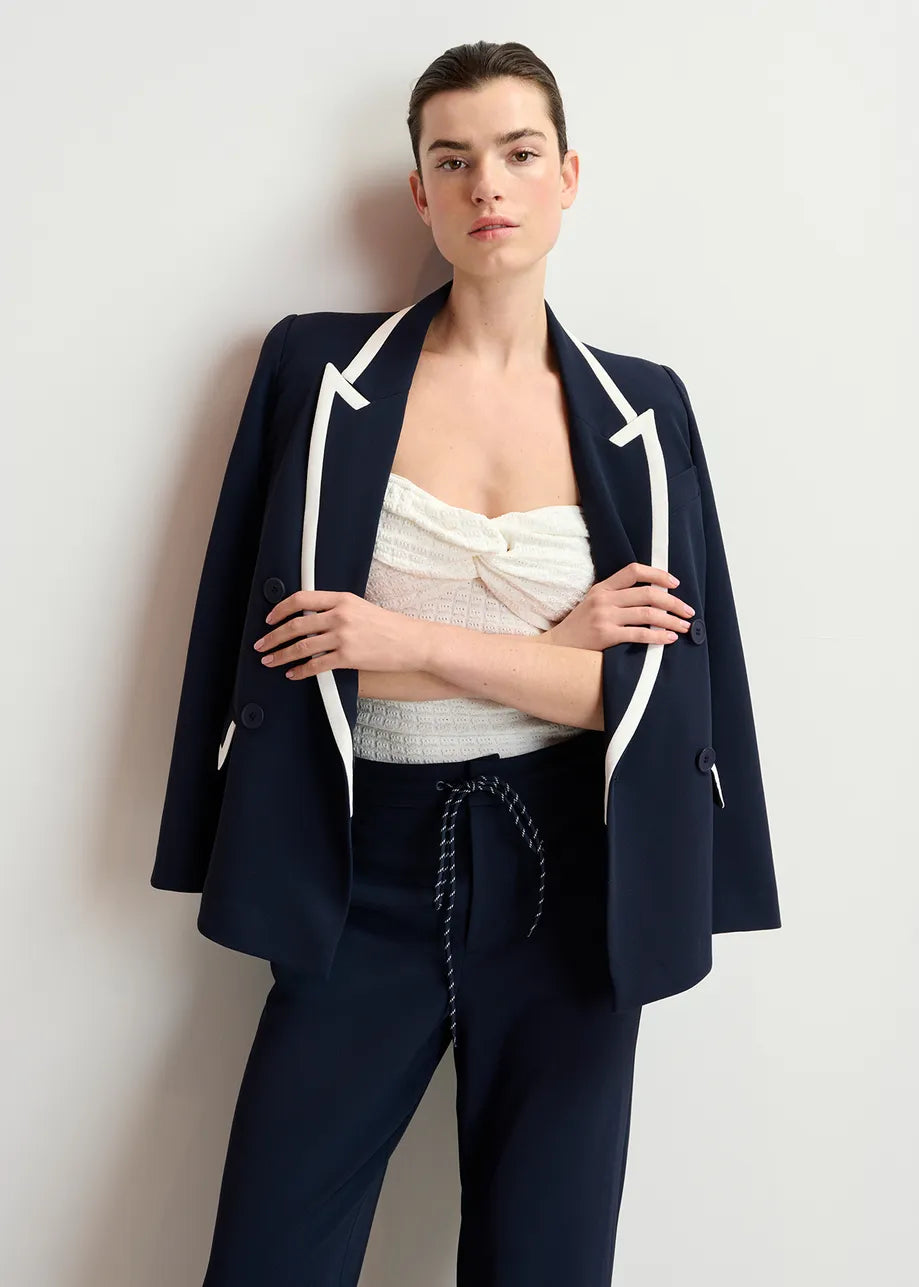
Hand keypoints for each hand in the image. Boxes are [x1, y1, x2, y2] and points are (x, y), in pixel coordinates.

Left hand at [253, 590, 427, 679]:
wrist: (413, 642)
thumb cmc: (389, 626)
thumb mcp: (361, 607)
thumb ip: (336, 609)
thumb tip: (309, 618)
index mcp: (342, 599)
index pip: (302, 599)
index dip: (280, 609)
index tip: (270, 619)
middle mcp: (340, 616)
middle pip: (296, 625)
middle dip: (273, 636)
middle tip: (261, 645)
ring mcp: (343, 637)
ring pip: (302, 646)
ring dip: (281, 655)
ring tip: (270, 660)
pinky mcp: (348, 657)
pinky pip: (316, 665)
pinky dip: (301, 671)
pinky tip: (293, 673)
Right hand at [542, 563, 694, 649]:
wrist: (556, 649)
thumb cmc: (578, 629)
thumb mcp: (592, 605)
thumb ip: (615, 598)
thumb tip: (651, 598)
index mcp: (601, 588)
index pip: (634, 570)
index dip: (658, 574)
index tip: (675, 583)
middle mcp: (603, 599)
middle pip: (648, 594)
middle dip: (674, 602)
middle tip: (688, 611)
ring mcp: (604, 617)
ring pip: (648, 614)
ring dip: (671, 620)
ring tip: (684, 626)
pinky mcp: (605, 636)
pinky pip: (639, 634)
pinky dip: (658, 636)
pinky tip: (670, 639)